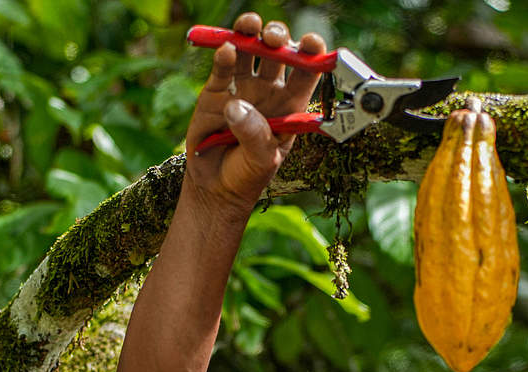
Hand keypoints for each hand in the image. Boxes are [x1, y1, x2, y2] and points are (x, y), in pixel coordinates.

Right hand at [183, 12, 325, 213]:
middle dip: (278, 38)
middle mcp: (269, 91)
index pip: (307, 73)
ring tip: (250, 26)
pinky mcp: (216, 91)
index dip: (312, 54)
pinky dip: (225, 55)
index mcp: (290, 105)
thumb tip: (237, 106)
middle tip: (274, 39)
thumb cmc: (246, 176)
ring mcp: (242, 88)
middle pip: (278, 53)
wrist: (215, 188)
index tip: (313, 44)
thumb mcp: (261, 161)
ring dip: (251, 33)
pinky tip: (227, 49)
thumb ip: (255, 135)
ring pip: (250, 50)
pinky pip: (223, 67)